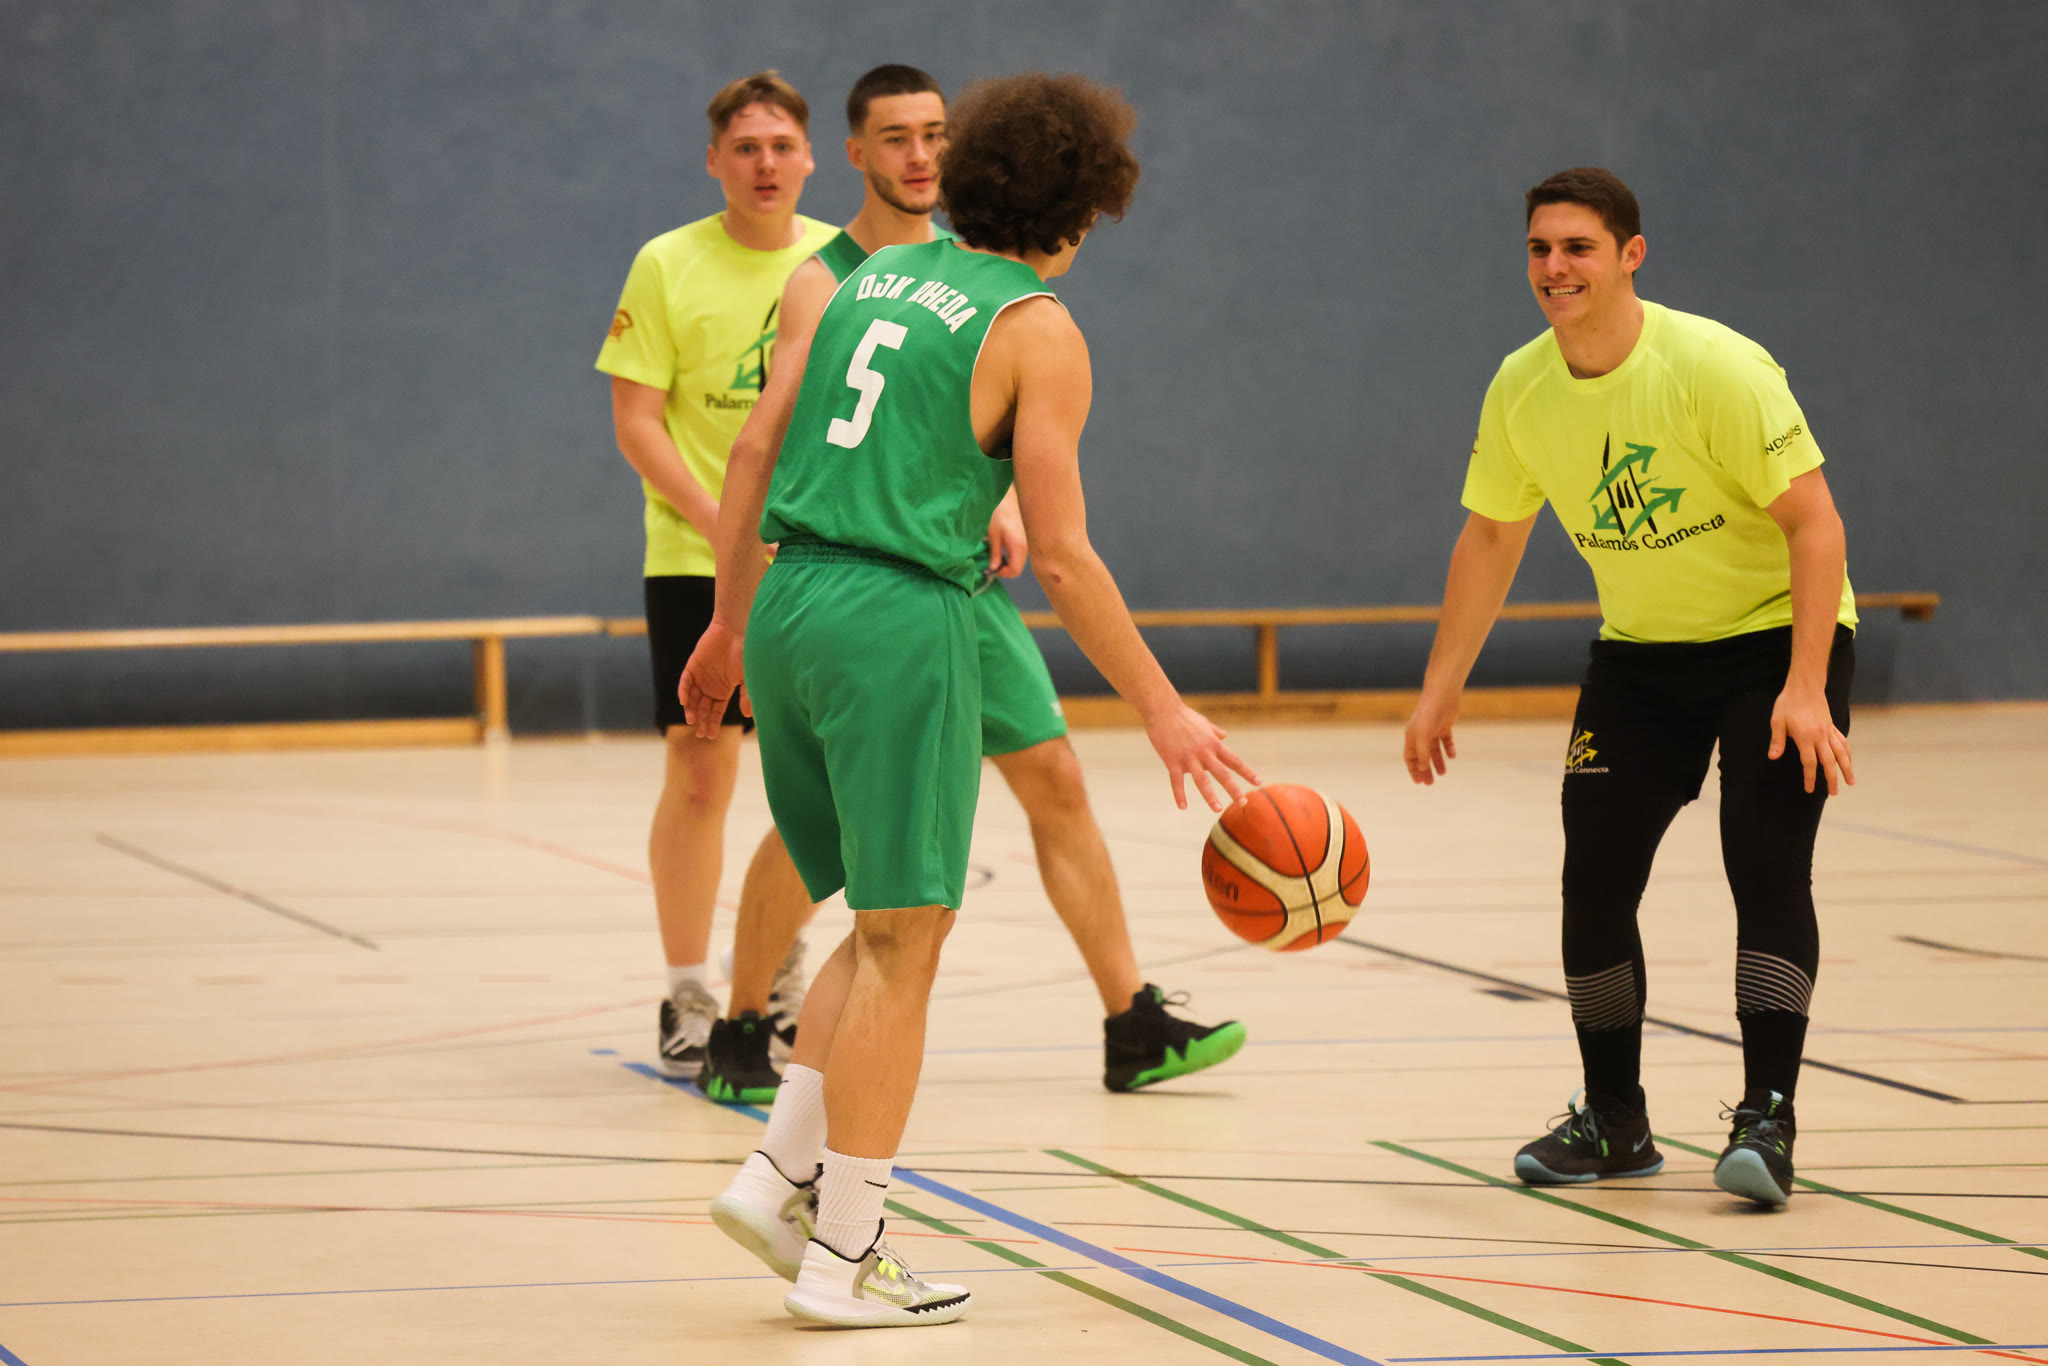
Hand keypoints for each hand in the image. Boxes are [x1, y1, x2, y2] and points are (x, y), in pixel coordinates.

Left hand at [679, 620, 748, 739]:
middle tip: (700, 733)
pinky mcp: (692, 666)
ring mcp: (701, 677)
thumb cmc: (745, 654)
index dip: (712, 723)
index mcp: (724, 690)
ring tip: (691, 720)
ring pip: (692, 698)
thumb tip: (747, 716)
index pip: (716, 711)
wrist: (735, 631)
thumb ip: (746, 696)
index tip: (710, 736)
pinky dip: (683, 692)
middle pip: (703, 708)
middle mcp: (711, 686)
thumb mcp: (747, 678)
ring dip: (691, 709)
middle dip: (701, 721)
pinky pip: (685, 682)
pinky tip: (684, 702)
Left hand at [986, 498, 1028, 578]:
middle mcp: (1027, 546)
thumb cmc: (998, 513)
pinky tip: (1003, 546)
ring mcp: (1028, 541)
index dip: (1003, 574)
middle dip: (1006, 569)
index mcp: (1019, 547)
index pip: (1015, 570)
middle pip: (1019, 567)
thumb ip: (995, 554)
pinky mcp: (1026, 535)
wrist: (1006, 496)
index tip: (991, 569)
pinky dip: (1012, 554)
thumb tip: (994, 568)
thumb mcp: (993, 535)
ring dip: (1009, 561)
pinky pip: (1021, 551)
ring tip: (996, 555)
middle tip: (992, 564)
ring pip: (1020, 559)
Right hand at [1144, 703, 1258, 810]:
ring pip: (1202, 780)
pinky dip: (1179, 795)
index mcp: (1213, 743)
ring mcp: (1188, 757)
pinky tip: (1183, 807)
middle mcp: (1204, 752)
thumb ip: (1215, 731)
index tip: (1257, 782)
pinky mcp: (1172, 761)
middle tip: (1243, 803)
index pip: (1234, 760)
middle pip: (1222, 774)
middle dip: (1233, 789)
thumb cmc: (1183, 715)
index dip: (1246, 772)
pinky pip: (1177, 781)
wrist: (1163, 710)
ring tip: (1217, 809)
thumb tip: (1224, 735)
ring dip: (1210, 796)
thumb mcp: (1203, 722)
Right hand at [1403, 689, 1459, 784]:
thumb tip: (1423, 770)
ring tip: (1443, 773)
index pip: (1410, 758)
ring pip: (1434, 750)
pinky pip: (1446, 741)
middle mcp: (1421, 735)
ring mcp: (1433, 730)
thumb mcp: (1423, 738)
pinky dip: (1448, 749)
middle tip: (1430, 783)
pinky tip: (1452, 756)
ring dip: (1438, 762)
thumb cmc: (1428, 716)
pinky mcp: (1445, 725)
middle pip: (1422, 756)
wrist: (1442, 696)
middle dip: (1425, 770)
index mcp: (1412, 738)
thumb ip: (1423, 754)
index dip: (1414, 770)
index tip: (1419, 782)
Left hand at [1768, 684, 1852, 794]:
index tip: (1810, 789)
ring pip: (1841, 753)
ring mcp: (1828, 731)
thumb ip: (1777, 740)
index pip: (1810, 762)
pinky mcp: (1832, 726)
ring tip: (1851, 782)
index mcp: (1805, 737)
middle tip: (1834, 793)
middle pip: (1829, 762)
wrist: (1805, 686)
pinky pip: (1843, 742)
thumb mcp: (1777, 721)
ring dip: (1846, 768)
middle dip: (1832, 779)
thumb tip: (1773, 757)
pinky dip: (1847, 753)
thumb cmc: (1788, 703)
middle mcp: (1820, 736)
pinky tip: (1848, 761)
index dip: (1810, 777)